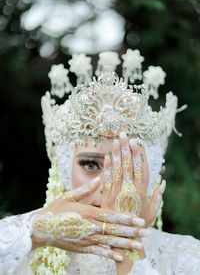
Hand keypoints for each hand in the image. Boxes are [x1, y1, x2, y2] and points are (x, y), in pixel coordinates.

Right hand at [31, 176, 143, 261]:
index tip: (140, 220)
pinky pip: (98, 252)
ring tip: (138, 245)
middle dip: (132, 231)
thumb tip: (99, 178)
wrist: (41, 227)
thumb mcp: (70, 196)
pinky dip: (109, 254)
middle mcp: (90, 226)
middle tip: (146, 233)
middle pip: (115, 230)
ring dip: (125, 244)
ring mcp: (86, 239)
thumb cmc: (56, 209)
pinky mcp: (81, 248)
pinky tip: (120, 257)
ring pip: (110, 242)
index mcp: (89, 212)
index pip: (112, 216)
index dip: (127, 218)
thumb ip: (87, 190)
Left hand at [100, 132, 165, 273]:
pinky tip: (107, 156)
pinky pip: (106, 179)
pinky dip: (107, 167)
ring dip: (117, 153)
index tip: (137, 142)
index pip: (140, 168)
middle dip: (126, 148)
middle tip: (124, 134)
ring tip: (116, 140)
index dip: (138, 154)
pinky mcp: (106, 196)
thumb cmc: (139, 226)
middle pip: (128, 165)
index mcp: (141, 192)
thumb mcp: (152, 213)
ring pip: (117, 169)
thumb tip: (163, 182)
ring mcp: (117, 192)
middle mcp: (129, 189)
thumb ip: (157, 197)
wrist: (121, 238)